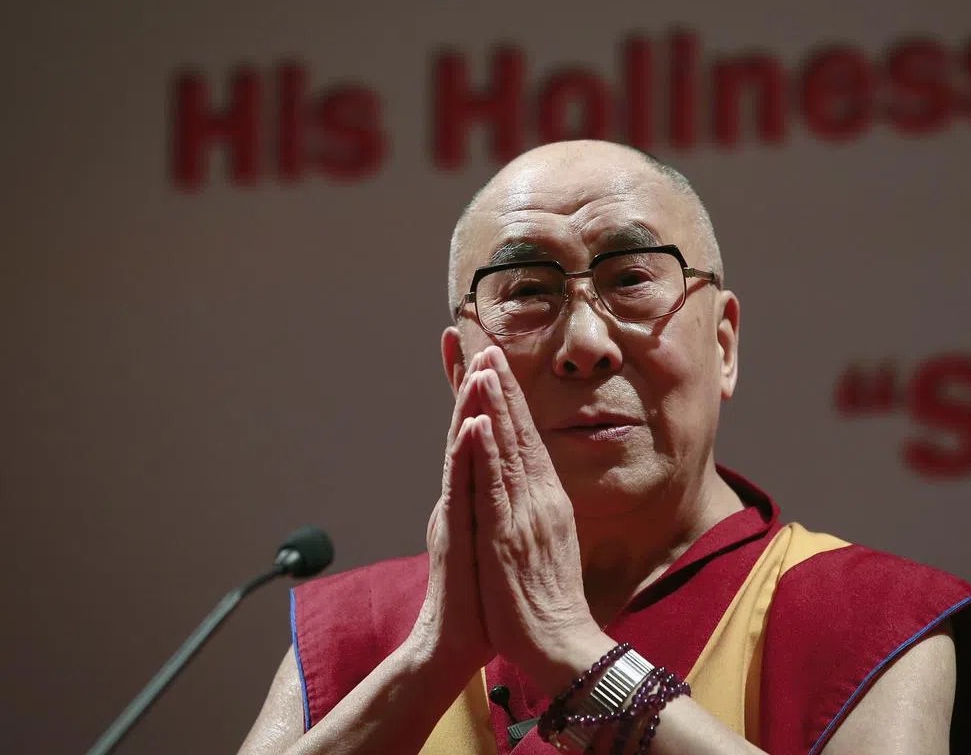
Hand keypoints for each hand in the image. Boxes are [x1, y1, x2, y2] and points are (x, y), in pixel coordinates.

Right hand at [407, 366, 493, 674]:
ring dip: (468, 409)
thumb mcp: (493, 535)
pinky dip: (467, 456)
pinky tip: (471, 428)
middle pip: (465, 429)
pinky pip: (463, 490)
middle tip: (468, 338)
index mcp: (474, 494)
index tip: (484, 350)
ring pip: (462, 452)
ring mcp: (456, 514)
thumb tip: (503, 473)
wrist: (458, 641)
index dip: (479, 392)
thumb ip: (492, 500)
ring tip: (474, 369)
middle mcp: (460, 496)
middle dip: (467, 383)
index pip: (478, 432)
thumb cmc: (482, 592)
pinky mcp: (457, 536)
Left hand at [465, 346, 611, 691]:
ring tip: (484, 367)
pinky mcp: (508, 535)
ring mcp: (524, 515)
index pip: (527, 441)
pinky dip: (487, 453)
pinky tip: (479, 424)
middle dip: (503, 389)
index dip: (513, 404)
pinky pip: (495, 487)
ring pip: (506, 450)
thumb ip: (538, 514)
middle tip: (490, 348)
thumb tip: (534, 493)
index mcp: (546, 501)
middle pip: (519, 434)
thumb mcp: (548, 545)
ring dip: (495, 406)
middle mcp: (539, 500)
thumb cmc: (549, 600)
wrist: (560, 642)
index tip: (500, 370)